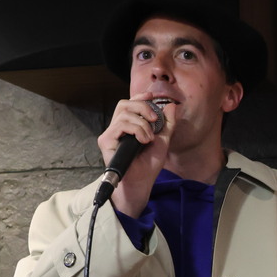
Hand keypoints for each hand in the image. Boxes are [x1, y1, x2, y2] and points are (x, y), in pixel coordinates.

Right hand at [97, 93, 174, 216]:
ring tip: (149, 138)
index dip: (140, 97)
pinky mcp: (105, 140)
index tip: (153, 95)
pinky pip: (119, 125)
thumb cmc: (149, 164)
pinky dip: (135, 130)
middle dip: (142, 106)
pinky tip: (143, 140)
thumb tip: (171, 105)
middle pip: (124, 104)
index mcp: (129, 125)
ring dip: (142, 124)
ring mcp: (110, 134)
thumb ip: (167, 123)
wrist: (142, 182)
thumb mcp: (163, 140)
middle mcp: (117, 128)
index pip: (130, 104)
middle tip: (154, 119)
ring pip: (124, 114)